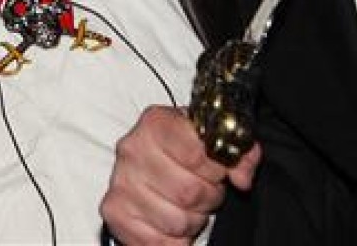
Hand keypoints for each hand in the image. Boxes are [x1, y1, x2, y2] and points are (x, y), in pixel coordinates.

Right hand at [100, 105, 260, 245]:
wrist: (149, 166)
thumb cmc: (181, 153)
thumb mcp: (212, 140)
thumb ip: (238, 153)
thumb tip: (242, 178)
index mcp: (156, 123)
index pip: (197, 154)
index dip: (216, 169)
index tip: (218, 170)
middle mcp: (133, 150)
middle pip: (189, 192)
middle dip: (207, 197)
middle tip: (206, 191)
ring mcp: (121, 182)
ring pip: (177, 221)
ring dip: (192, 220)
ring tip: (187, 206)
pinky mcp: (115, 212)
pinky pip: (159, 242)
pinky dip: (174, 240)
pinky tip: (172, 221)